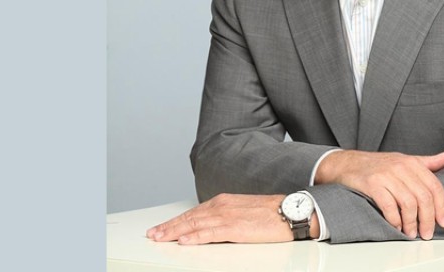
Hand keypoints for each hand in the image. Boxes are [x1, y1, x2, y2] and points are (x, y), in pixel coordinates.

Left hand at [146, 193, 312, 244]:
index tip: (162, 228)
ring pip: (195, 224)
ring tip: (160, 238)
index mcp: (223, 201)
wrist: (291, 211)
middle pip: (189, 217)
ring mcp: (228, 216)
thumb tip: (211, 227)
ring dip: (175, 232)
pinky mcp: (235, 228)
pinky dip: (194, 236)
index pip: (193, 212)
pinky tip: (183, 241)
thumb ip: (225, 217)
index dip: (175, 221)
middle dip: (169, 226)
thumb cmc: (271, 213)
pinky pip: (210, 233)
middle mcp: (222, 206)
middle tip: (153, 234)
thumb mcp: (243, 211)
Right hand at [314, 150, 443, 239]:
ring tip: (411, 232)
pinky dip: (395, 220)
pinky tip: (396, 226)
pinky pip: (389, 205)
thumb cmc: (378, 165)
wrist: (347, 163)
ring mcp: (386, 175)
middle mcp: (401, 167)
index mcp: (412, 162)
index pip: (435, 186)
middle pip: (423, 197)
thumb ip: (427, 161)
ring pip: (408, 203)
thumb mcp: (404, 160)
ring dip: (412, 222)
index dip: (442, 206)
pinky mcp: (372, 184)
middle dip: (428, 219)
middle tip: (427, 233)